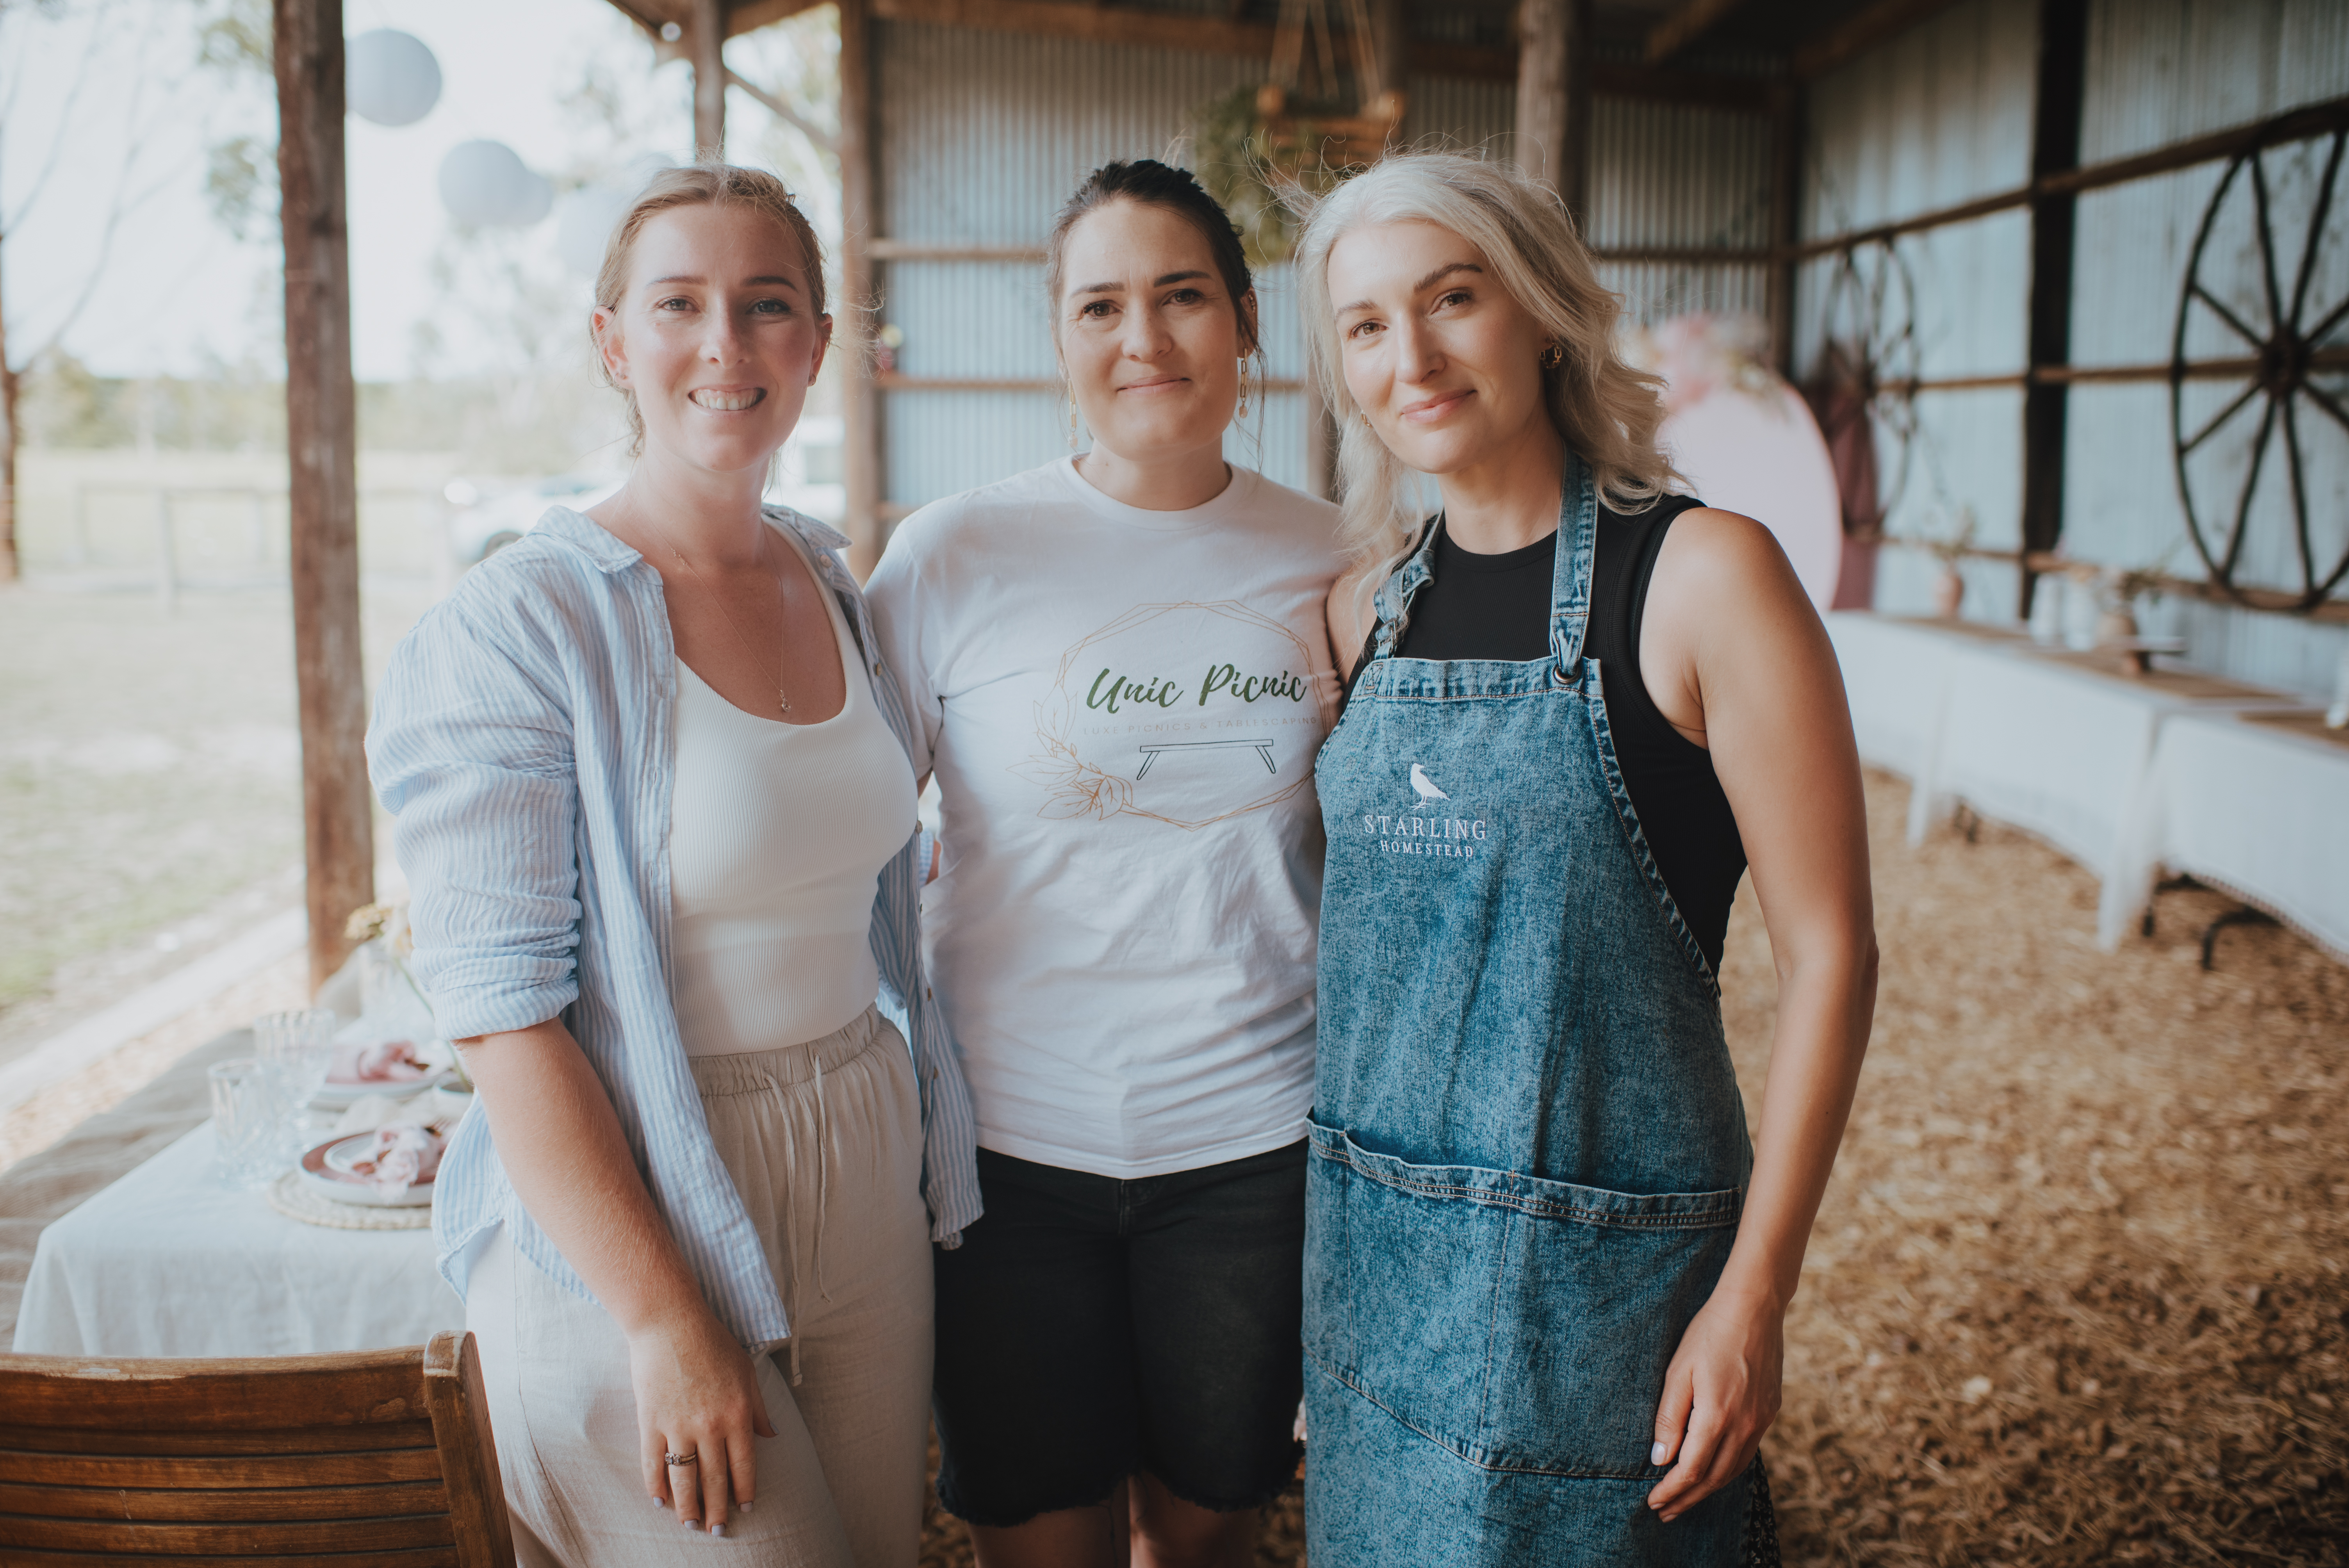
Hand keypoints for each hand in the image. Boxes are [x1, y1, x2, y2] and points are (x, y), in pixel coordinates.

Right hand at [627, 1308, 777, 1535]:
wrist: (671, 1322)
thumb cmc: (713, 1343)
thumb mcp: (746, 1371)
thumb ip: (759, 1408)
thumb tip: (772, 1436)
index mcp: (738, 1413)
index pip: (744, 1464)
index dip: (744, 1491)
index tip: (744, 1509)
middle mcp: (711, 1425)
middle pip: (714, 1478)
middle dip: (717, 1509)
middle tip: (718, 1531)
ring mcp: (679, 1425)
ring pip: (684, 1478)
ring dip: (688, 1506)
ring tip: (691, 1524)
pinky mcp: (651, 1422)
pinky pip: (653, 1463)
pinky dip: (655, 1486)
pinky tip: (660, 1501)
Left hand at [1645, 1284, 1783, 1522]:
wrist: (1753, 1309)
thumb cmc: (1708, 1334)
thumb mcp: (1678, 1372)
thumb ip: (1669, 1418)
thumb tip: (1660, 1459)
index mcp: (1717, 1416)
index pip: (1691, 1470)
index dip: (1671, 1491)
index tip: (1652, 1502)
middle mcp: (1745, 1426)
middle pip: (1714, 1478)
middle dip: (1687, 1499)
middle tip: (1664, 1512)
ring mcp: (1761, 1421)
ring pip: (1733, 1470)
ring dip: (1708, 1489)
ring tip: (1685, 1500)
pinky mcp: (1770, 1413)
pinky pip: (1747, 1453)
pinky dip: (1727, 1470)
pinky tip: (1714, 1472)